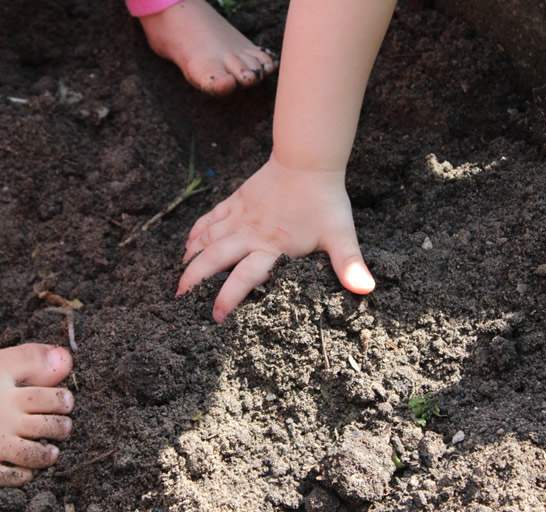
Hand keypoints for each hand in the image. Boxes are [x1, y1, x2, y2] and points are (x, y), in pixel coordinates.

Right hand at [177, 157, 374, 322]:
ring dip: (191, 258)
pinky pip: (210, 219)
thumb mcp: (340, 235)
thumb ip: (349, 264)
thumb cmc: (325, 201)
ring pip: (207, 239)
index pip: (244, 277)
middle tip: (180, 298)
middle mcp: (250, 234)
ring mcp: (239, 217)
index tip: (215, 316)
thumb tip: (366, 290)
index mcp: (272, 247)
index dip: (228, 297)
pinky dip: (196, 232)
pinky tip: (187, 244)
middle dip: (195, 280)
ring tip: (179, 277)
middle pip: (214, 259)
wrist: (308, 161)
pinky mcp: (235, 202)